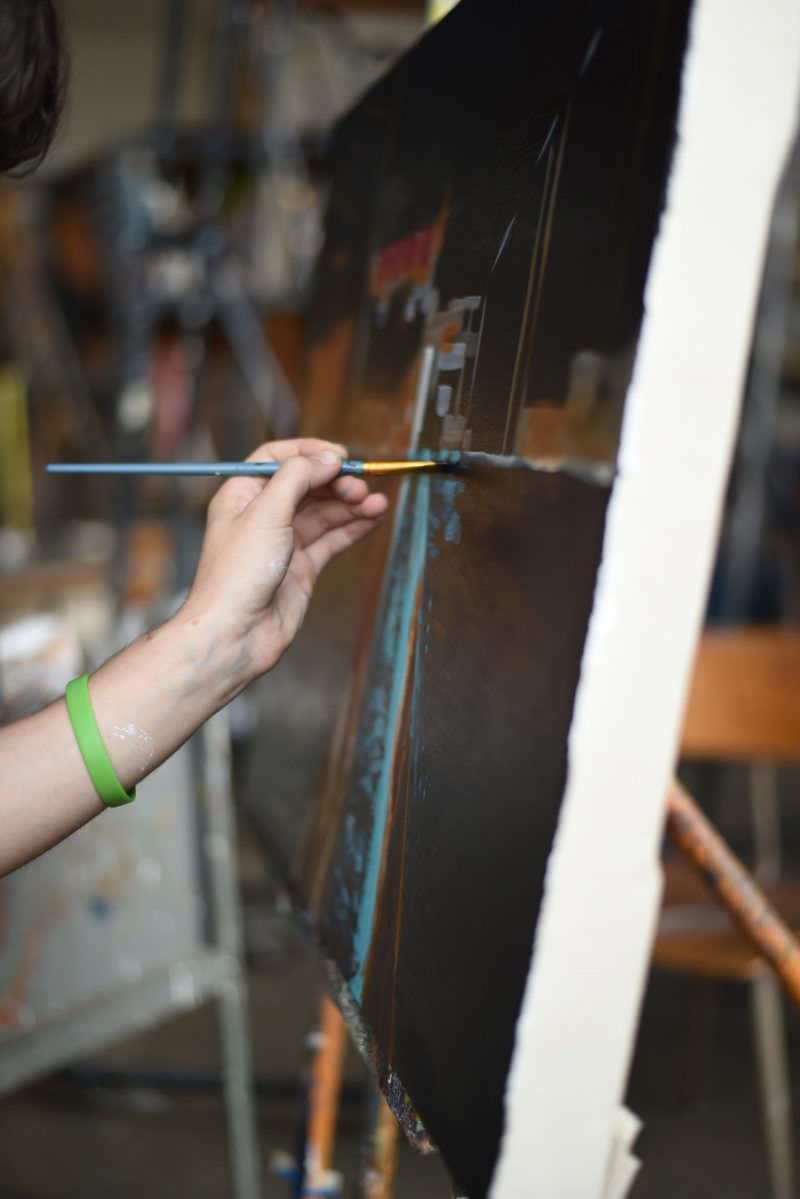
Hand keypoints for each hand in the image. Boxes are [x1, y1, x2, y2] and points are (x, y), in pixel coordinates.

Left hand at [180, 438, 388, 686]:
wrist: (235, 634)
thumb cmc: (236, 575)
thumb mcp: (266, 513)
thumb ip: (297, 478)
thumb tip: (327, 458)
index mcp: (242, 495)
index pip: (276, 458)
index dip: (308, 453)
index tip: (339, 456)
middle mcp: (262, 515)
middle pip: (306, 484)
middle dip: (335, 481)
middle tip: (360, 485)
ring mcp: (283, 542)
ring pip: (323, 512)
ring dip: (351, 504)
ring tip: (376, 503)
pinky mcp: (301, 567)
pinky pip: (331, 539)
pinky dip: (353, 527)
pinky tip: (373, 518)